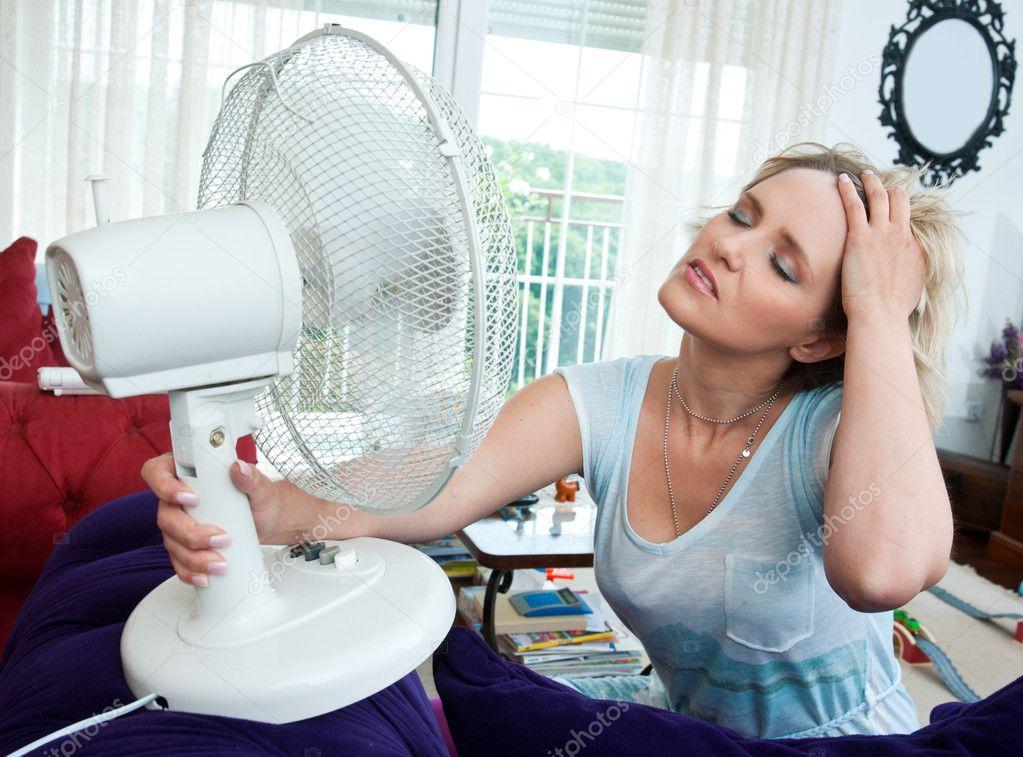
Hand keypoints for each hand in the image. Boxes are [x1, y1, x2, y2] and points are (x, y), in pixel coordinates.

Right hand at [142, 452, 301, 586]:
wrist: (268, 521)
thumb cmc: (259, 499)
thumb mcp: (260, 486)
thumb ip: (251, 477)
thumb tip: (241, 468)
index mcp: (187, 474)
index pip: (157, 472)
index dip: (166, 486)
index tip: (192, 498)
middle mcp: (177, 499)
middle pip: (166, 516)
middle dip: (191, 533)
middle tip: (220, 538)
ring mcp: (179, 523)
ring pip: (172, 542)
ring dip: (194, 557)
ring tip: (220, 563)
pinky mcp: (185, 545)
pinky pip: (178, 561)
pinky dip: (191, 571)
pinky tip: (205, 577)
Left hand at [836, 169, 924, 320]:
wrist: (880, 315)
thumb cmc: (891, 310)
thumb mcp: (912, 287)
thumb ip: (909, 271)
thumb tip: (906, 272)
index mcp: (915, 247)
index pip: (908, 220)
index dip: (899, 211)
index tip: (891, 206)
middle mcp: (901, 235)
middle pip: (900, 200)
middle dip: (890, 188)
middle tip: (879, 182)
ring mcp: (881, 234)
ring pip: (879, 196)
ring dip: (871, 181)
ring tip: (864, 173)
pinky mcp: (860, 237)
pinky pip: (854, 205)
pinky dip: (848, 189)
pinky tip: (841, 180)